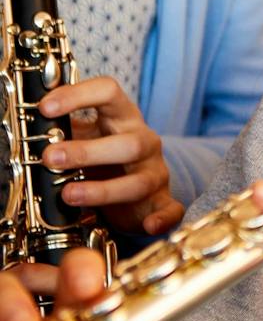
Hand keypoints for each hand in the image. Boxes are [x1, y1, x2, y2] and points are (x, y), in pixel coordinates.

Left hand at [39, 77, 182, 236]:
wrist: (135, 188)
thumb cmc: (104, 158)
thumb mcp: (85, 137)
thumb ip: (63, 130)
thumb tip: (32, 125)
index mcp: (123, 119)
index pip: (109, 92)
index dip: (78, 96)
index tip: (46, 108)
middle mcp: (144, 142)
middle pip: (128, 142)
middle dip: (87, 151)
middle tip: (51, 158)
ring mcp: (155, 173)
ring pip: (139, 181)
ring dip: (103, 190)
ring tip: (69, 195)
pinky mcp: (163, 201)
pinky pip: (171, 210)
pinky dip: (163, 219)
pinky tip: (150, 228)